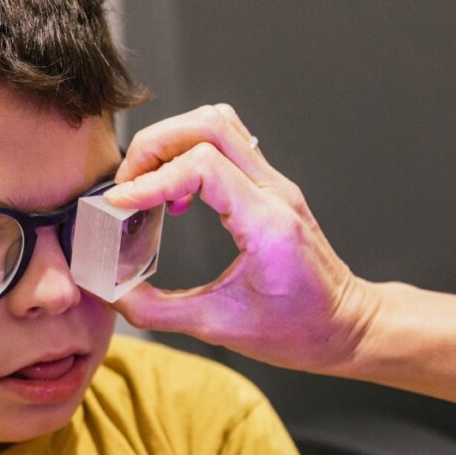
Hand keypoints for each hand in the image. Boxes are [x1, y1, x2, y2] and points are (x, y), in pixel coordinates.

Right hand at [102, 104, 380, 373]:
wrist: (347, 327)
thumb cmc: (298, 331)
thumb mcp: (219, 328)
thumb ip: (156, 310)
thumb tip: (108, 291)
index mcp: (267, 224)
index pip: (202, 167)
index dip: (152, 179)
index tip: (119, 205)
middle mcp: (275, 193)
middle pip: (210, 125)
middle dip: (156, 145)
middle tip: (126, 186)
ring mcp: (277, 185)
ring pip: (221, 124)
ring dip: (174, 141)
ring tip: (147, 183)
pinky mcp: (272, 188)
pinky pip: (229, 145)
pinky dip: (192, 152)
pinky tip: (177, 195)